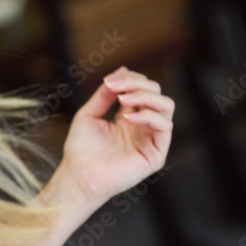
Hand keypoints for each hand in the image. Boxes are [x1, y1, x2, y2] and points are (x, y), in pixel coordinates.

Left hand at [58, 66, 173, 208]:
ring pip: (166, 107)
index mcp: (129, 117)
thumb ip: (105, 94)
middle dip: (138, 84)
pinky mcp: (156, 154)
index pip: (142, 89)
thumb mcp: (89, 113)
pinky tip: (128, 117)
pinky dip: (149, 116)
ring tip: (123, 99)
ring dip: (146, 96)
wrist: (78, 175)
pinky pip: (165, 127)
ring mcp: (151, 140)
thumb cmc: (81, 149)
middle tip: (117, 87)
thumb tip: (122, 70)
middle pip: (156, 94)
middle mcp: (143, 126)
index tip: (110, 80)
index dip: (130, 80)